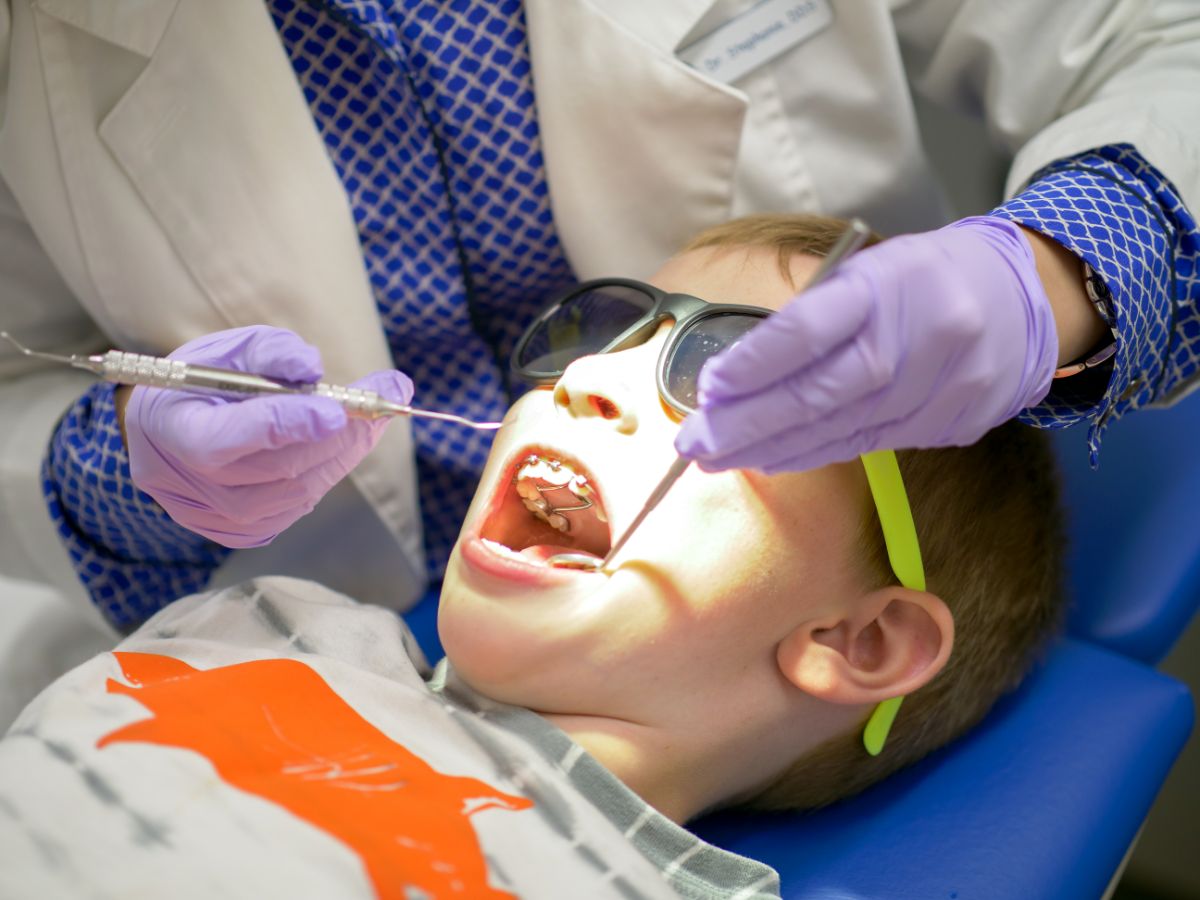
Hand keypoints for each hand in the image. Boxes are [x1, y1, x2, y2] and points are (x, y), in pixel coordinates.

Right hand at [125, 325, 412, 547]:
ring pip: (299, 491)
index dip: (281, 426)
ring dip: (344, 451)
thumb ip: (270, 351)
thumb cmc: (203, 383)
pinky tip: (344, 442)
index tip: (333, 409)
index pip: (224, 440)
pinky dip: (330, 470)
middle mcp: (189, 487)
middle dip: (337, 434)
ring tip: (371, 415)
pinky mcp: (244, 534)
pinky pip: (302, 505)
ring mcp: (218, 519)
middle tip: (382, 399)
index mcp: (171, 431)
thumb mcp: (228, 351)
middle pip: (276, 470)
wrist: (172, 432)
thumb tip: (312, 367)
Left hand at [675, 216, 1058, 472]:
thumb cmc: (924, 279)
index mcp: (890, 283)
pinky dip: (812, 454)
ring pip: (839, 430)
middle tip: (693, 444)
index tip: (709, 389)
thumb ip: (811, 318)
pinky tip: (772, 459)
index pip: (808, 330)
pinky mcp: (950, 424)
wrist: (1024, 300)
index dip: (752, 366)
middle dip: (746, 425)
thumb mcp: (868, 272)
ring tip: (718, 458)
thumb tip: (737, 378)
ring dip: (769, 449)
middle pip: (817, 394)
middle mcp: (919, 337)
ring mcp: (941, 387)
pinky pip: (867, 445)